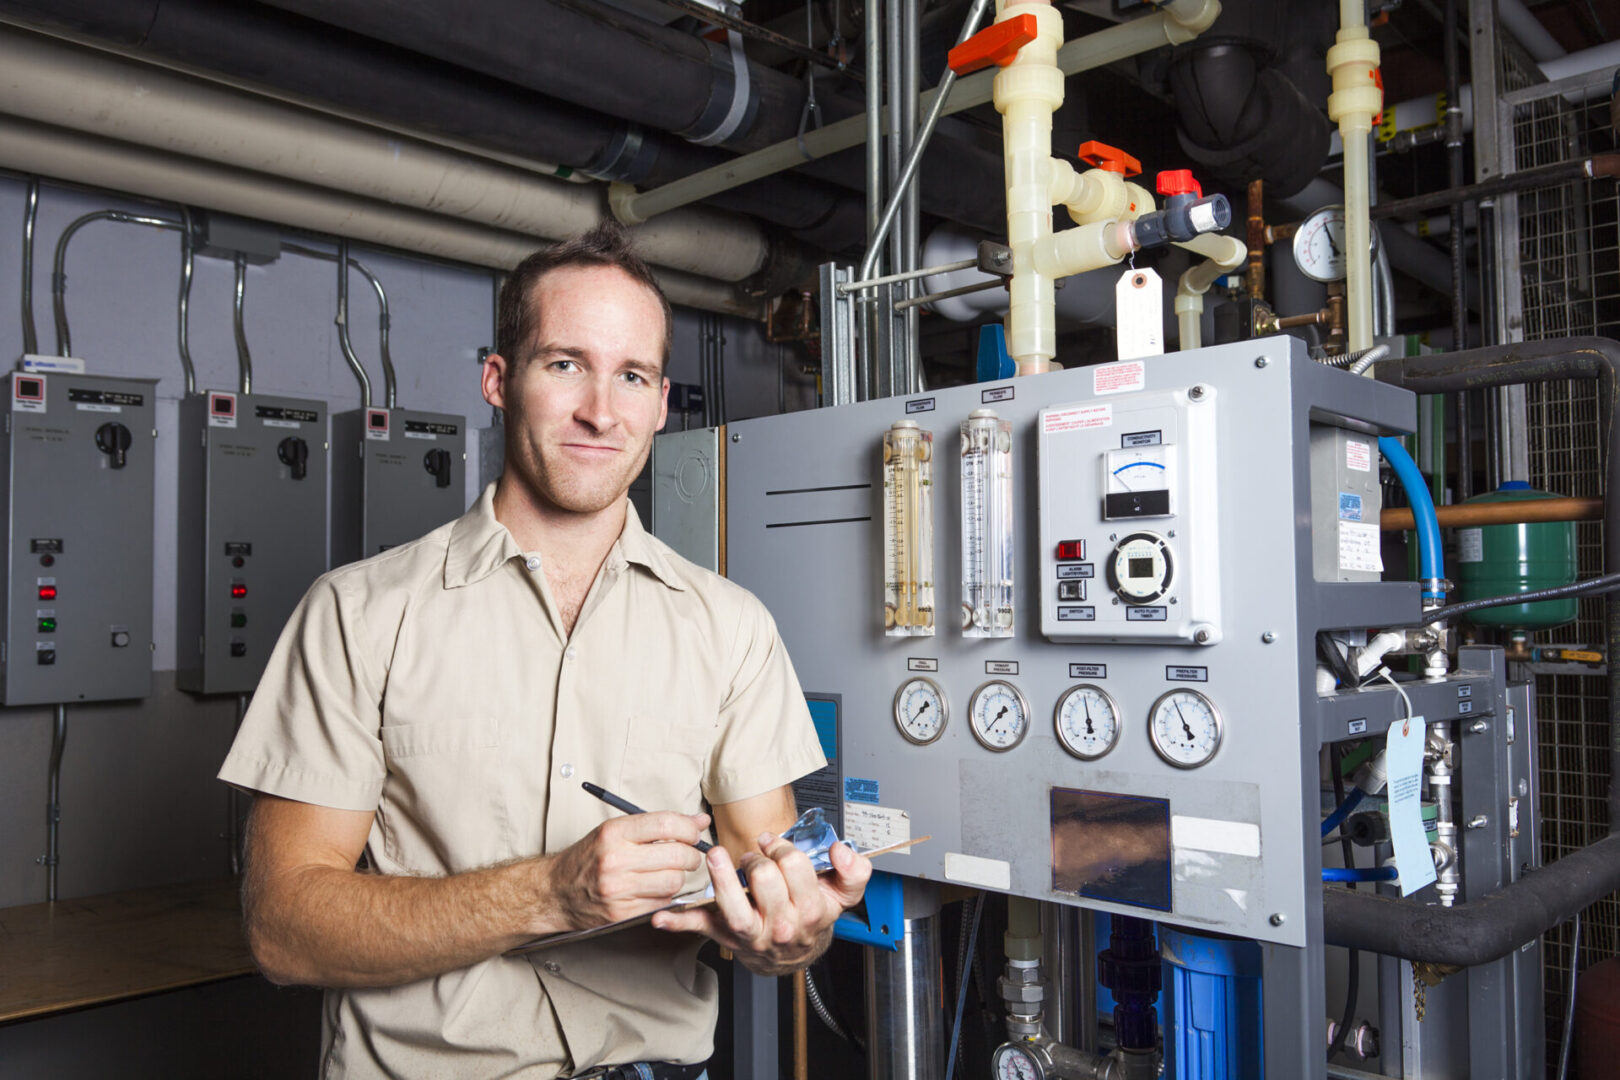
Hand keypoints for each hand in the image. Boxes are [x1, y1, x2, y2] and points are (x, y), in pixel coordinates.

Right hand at [542, 812, 708, 930]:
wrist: (556, 891)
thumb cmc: (589, 857)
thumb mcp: (616, 830)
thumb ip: (658, 825)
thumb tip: (700, 821)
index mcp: (614, 833)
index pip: (666, 824)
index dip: (689, 828)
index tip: (694, 832)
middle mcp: (615, 860)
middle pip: (676, 856)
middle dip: (691, 855)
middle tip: (688, 854)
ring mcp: (618, 890)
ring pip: (673, 882)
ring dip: (678, 877)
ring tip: (667, 871)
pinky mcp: (622, 913)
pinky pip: (662, 902)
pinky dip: (665, 895)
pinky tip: (654, 888)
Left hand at [650, 832, 871, 973]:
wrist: (794, 954)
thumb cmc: (811, 916)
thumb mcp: (842, 896)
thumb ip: (854, 871)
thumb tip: (842, 850)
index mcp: (810, 910)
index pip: (794, 865)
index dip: (783, 847)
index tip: (775, 845)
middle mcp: (780, 925)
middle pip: (764, 877)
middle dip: (758, 857)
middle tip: (756, 857)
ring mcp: (751, 934)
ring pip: (733, 906)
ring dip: (720, 878)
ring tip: (716, 858)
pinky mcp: (726, 937)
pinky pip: (701, 930)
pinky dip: (679, 923)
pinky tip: (662, 916)